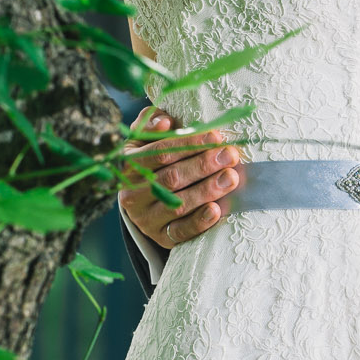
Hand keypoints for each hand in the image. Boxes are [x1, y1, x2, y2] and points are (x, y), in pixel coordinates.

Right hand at [119, 107, 239, 249]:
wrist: (143, 201)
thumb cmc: (151, 161)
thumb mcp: (144, 141)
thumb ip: (151, 125)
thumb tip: (165, 121)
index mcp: (128, 164)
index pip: (160, 153)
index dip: (189, 144)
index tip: (216, 137)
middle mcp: (132, 193)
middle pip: (171, 178)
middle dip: (203, 165)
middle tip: (230, 156)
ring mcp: (145, 218)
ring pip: (177, 204)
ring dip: (207, 190)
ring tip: (231, 178)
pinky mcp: (160, 237)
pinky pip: (179, 232)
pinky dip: (199, 222)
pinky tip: (216, 210)